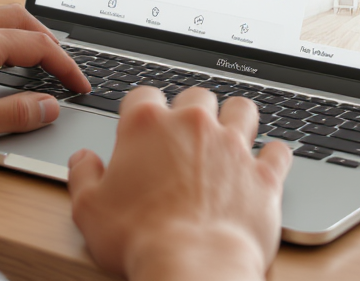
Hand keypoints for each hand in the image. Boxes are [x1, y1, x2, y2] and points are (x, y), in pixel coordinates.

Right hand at [67, 87, 291, 280]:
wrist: (193, 265)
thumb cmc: (139, 239)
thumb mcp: (89, 210)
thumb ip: (82, 177)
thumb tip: (82, 161)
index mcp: (147, 126)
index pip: (143, 95)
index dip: (142, 109)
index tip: (143, 125)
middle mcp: (193, 125)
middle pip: (196, 96)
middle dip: (190, 110)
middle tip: (186, 133)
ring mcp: (233, 146)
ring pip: (242, 109)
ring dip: (235, 118)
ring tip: (230, 133)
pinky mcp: (264, 174)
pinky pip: (278, 150)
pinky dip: (272, 155)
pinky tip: (266, 162)